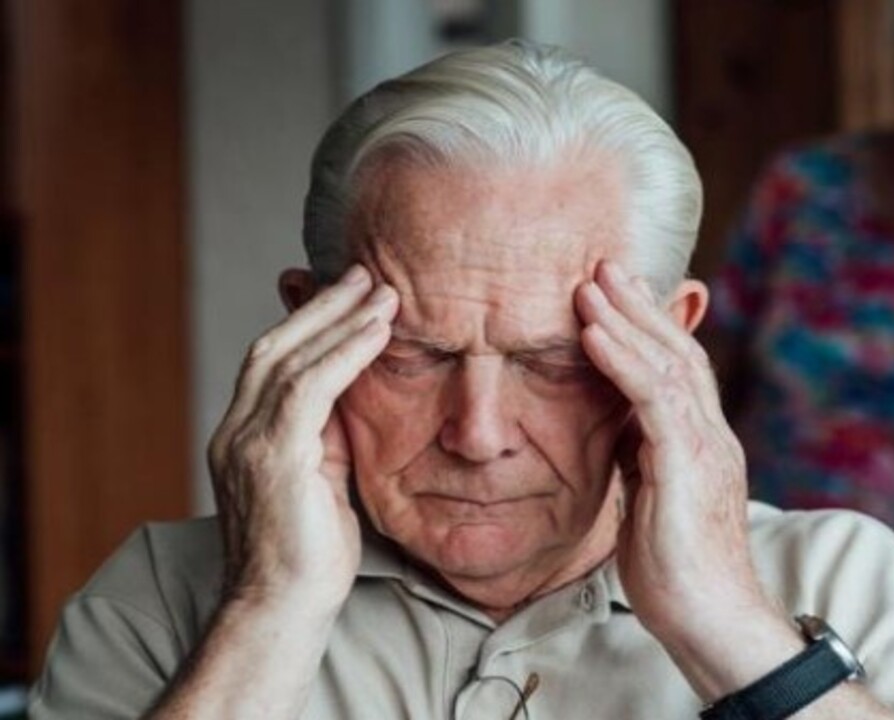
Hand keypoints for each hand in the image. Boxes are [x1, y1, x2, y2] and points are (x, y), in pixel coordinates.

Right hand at [207, 264, 397, 610]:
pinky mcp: (272, 457)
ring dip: (339, 317)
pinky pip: (309, 387)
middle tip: (366, 272)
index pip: (272, 361)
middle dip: (321, 305)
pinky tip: (377, 330)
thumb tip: (355, 396)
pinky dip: (344, 351)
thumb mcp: (323, 481)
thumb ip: (329, 436)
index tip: (346, 292)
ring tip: (382, 289)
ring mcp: (247, 442)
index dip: (307, 321)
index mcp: (244, 436)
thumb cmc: (310, 557)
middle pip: (275, 345)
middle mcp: (235, 431)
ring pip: (288, 357)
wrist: (282, 611)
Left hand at [574, 261, 768, 647]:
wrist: (712, 624)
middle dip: (640, 306)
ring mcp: (706, 449)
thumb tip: (618, 431)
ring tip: (591, 283)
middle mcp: (712, 436)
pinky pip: (654, 400)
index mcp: (703, 445)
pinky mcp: (688, 468)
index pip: (680, 371)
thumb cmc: (678, 576)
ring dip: (626, 319)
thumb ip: (641, 460)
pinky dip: (623, 360)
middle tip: (604, 265)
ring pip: (669, 365)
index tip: (616, 294)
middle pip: (680, 353)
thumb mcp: (651, 503)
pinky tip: (594, 334)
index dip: (650, 329)